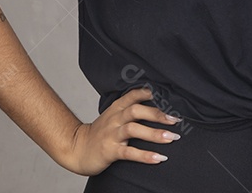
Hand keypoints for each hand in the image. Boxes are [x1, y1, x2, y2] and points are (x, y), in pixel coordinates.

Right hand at [57, 87, 181, 174]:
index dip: (147, 93)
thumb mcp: (112, 117)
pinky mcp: (110, 151)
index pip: (132, 95)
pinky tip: (159, 158)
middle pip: (136, 110)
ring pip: (133, 129)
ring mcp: (111, 135)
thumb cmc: (99, 134)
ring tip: (172, 138)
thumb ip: (128, 110)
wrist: (76, 149)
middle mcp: (114, 119)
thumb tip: (154, 107)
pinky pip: (129, 152)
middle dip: (157, 114)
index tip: (165, 95)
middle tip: (175, 120)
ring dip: (154, 133)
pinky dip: (145, 155)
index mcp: (116, 109)